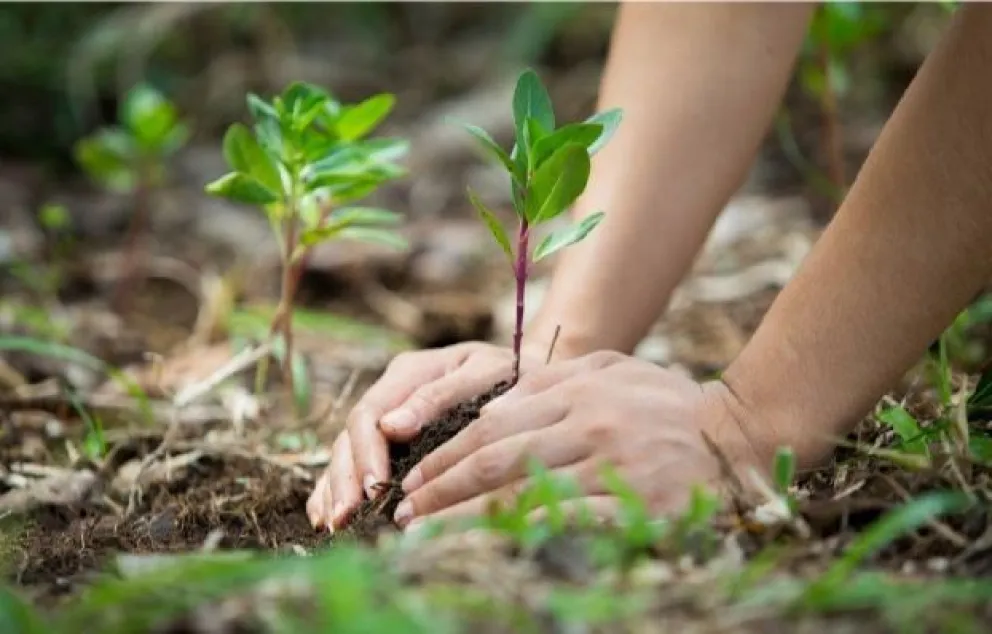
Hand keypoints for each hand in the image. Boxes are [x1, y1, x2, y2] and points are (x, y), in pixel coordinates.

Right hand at [307, 340, 557, 530]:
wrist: (530, 377)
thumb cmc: (512, 376)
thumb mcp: (485, 375)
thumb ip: (440, 396)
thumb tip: (391, 427)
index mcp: (409, 372)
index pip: (371, 413)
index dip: (367, 452)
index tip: (374, 487)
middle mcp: (391, 394)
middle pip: (351, 436)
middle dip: (346, 478)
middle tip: (346, 517)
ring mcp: (388, 417)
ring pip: (346, 451)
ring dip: (336, 488)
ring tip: (333, 524)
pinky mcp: (390, 440)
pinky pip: (354, 463)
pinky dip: (335, 488)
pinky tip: (324, 516)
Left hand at [389, 351, 778, 529]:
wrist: (742, 433)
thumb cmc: (670, 402)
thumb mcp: (613, 369)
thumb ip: (554, 380)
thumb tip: (492, 404)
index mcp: (578, 388)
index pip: (493, 423)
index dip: (446, 454)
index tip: (414, 479)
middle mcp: (589, 420)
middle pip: (495, 457)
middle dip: (441, 488)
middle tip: (404, 512)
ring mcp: (612, 461)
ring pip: (521, 492)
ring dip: (464, 518)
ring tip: (426, 537)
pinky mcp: (636, 501)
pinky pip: (565, 522)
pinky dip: (519, 536)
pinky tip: (490, 550)